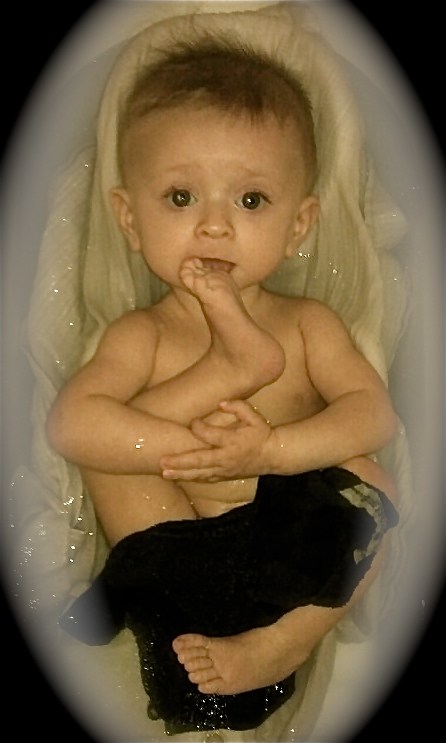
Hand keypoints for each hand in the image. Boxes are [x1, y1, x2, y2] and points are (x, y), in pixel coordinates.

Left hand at [160, 400, 275, 481]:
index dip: (198, 427)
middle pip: (199, 461)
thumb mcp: (254, 416)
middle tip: (162, 461)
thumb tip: (221, 403)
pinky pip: (206, 479)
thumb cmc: (262, 433)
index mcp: (232, 441)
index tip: (193, 422)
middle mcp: (226, 457)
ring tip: (164, 473)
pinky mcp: (225, 476)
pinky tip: (178, 477)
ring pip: (200, 474)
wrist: (273, 455)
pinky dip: (192, 478)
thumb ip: (238, 406)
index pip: (210, 435)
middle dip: (180, 462)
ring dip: (181, 474)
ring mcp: (225, 469)